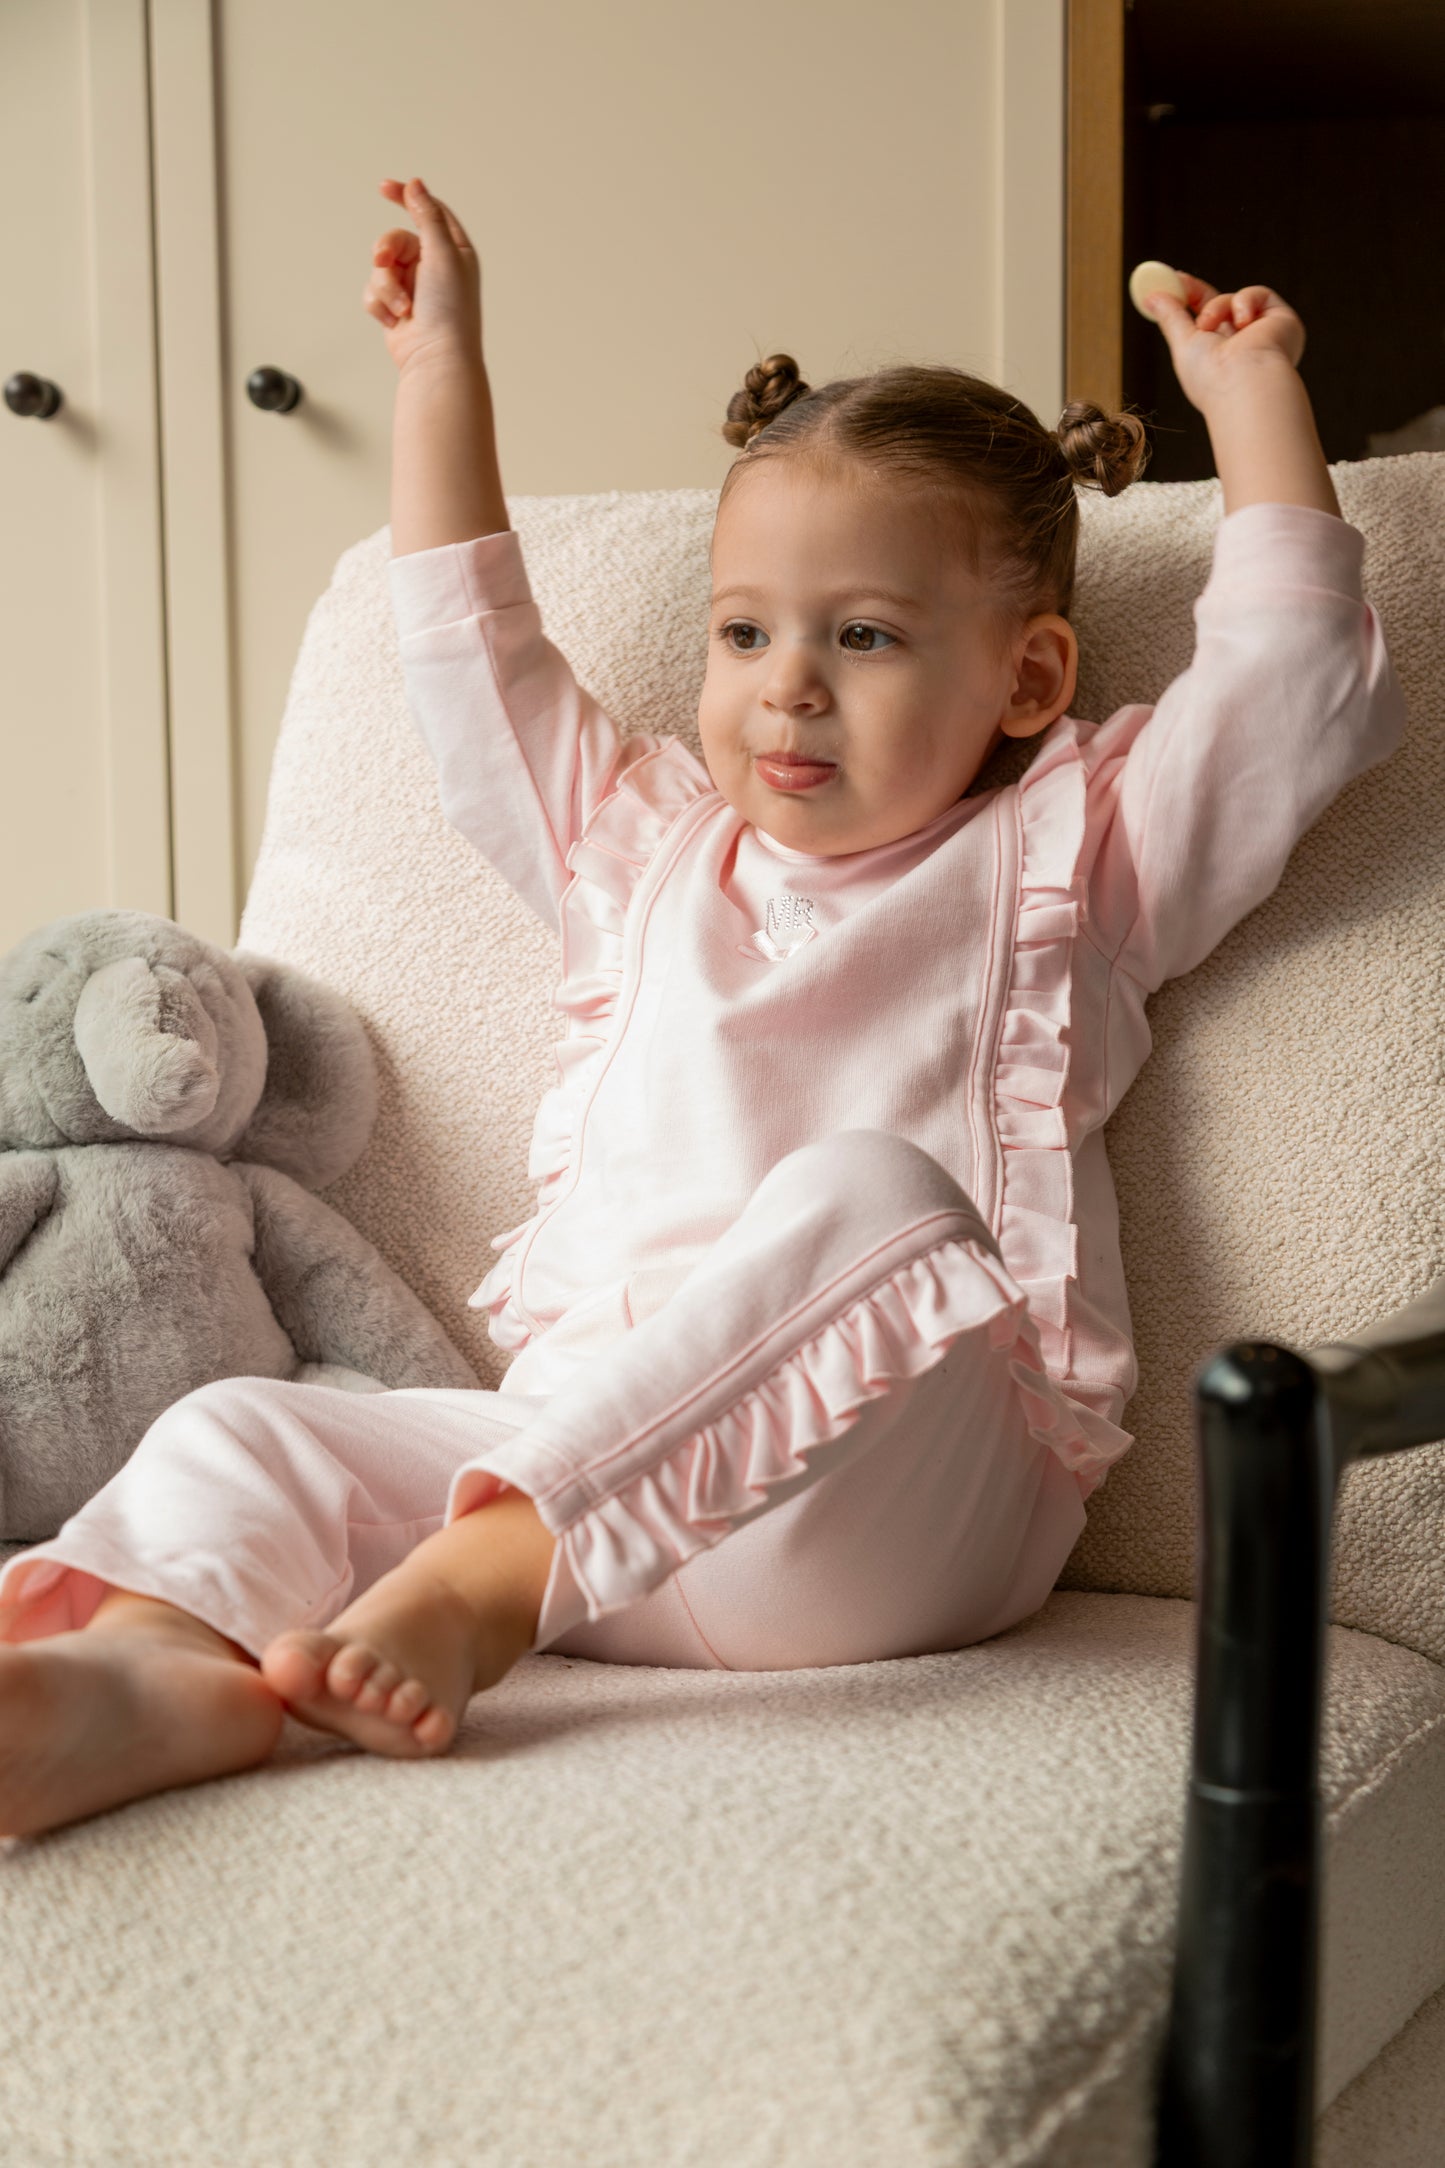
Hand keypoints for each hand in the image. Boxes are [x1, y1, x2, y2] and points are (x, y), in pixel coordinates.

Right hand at [363, 176, 483, 373]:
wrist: (435, 360)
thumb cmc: (448, 310)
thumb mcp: (441, 253)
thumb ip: (427, 216)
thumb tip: (417, 184)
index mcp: (454, 251)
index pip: (430, 212)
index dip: (408, 197)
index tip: (383, 187)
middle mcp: (435, 267)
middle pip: (397, 239)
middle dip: (386, 249)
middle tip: (382, 260)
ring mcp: (414, 288)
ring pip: (381, 266)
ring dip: (385, 285)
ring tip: (401, 307)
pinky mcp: (396, 307)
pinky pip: (374, 291)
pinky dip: (380, 304)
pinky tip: (395, 321)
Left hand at [1141, 271, 1305, 414]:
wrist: (1244, 383)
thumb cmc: (1211, 376)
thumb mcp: (1183, 343)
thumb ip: (1171, 317)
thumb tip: (1151, 296)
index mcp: (1221, 358)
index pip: (1206, 322)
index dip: (1190, 300)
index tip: (1172, 283)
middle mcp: (1244, 346)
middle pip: (1220, 306)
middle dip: (1197, 294)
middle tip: (1178, 282)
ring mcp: (1264, 333)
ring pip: (1233, 300)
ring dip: (1217, 307)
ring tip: (1210, 326)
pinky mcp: (1282, 321)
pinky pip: (1258, 294)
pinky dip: (1245, 302)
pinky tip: (1243, 323)